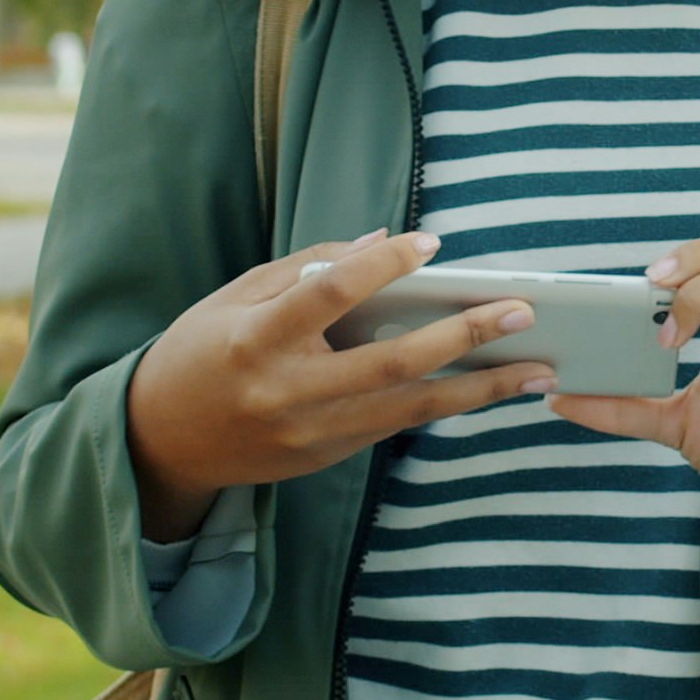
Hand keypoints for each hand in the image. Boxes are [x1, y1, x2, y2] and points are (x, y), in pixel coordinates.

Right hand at [122, 228, 555, 536]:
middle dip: (464, 335)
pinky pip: (396, 425)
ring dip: (481, 388)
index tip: (432, 244)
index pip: (331, 294)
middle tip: (520, 312)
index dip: (384, 266)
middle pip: (392, 362)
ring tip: (538, 370)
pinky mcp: (327, 458)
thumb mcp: (237, 295)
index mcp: (256, 340)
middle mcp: (288, 393)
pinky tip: (489, 387)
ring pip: (411, 409)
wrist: (161, 442)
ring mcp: (311, 434)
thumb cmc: (202, 351)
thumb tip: (382, 241)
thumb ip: (308, 268)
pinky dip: (445, 404)